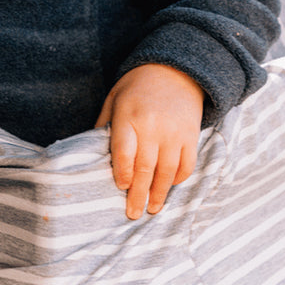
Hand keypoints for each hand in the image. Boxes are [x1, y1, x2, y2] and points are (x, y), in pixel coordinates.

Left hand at [95, 63, 204, 219]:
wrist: (175, 70)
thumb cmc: (137, 87)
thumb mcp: (114, 99)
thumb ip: (104, 125)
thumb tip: (92, 154)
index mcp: (129, 116)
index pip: (124, 152)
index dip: (122, 173)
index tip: (120, 187)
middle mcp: (153, 126)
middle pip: (145, 168)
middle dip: (138, 194)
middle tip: (133, 213)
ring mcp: (175, 132)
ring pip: (167, 171)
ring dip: (159, 193)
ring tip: (152, 209)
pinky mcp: (191, 136)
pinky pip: (186, 164)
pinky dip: (178, 179)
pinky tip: (169, 187)